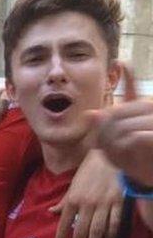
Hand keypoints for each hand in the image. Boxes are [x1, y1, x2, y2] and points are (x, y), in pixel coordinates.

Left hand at [50, 151, 122, 237]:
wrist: (109, 156)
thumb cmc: (89, 171)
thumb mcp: (73, 185)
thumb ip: (64, 201)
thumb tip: (51, 212)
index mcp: (73, 199)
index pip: (64, 223)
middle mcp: (87, 204)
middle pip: (81, 230)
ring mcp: (104, 204)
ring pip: (97, 230)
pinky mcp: (119, 203)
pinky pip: (115, 223)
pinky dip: (112, 235)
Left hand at [92, 65, 152, 184]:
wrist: (148, 176)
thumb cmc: (133, 160)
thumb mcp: (113, 144)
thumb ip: (104, 128)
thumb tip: (90, 114)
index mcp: (140, 110)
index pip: (132, 90)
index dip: (128, 76)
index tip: (120, 62)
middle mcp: (150, 111)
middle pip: (119, 113)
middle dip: (105, 130)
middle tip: (99, 144)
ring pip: (125, 126)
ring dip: (114, 141)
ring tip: (113, 151)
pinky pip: (135, 137)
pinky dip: (125, 146)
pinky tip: (124, 151)